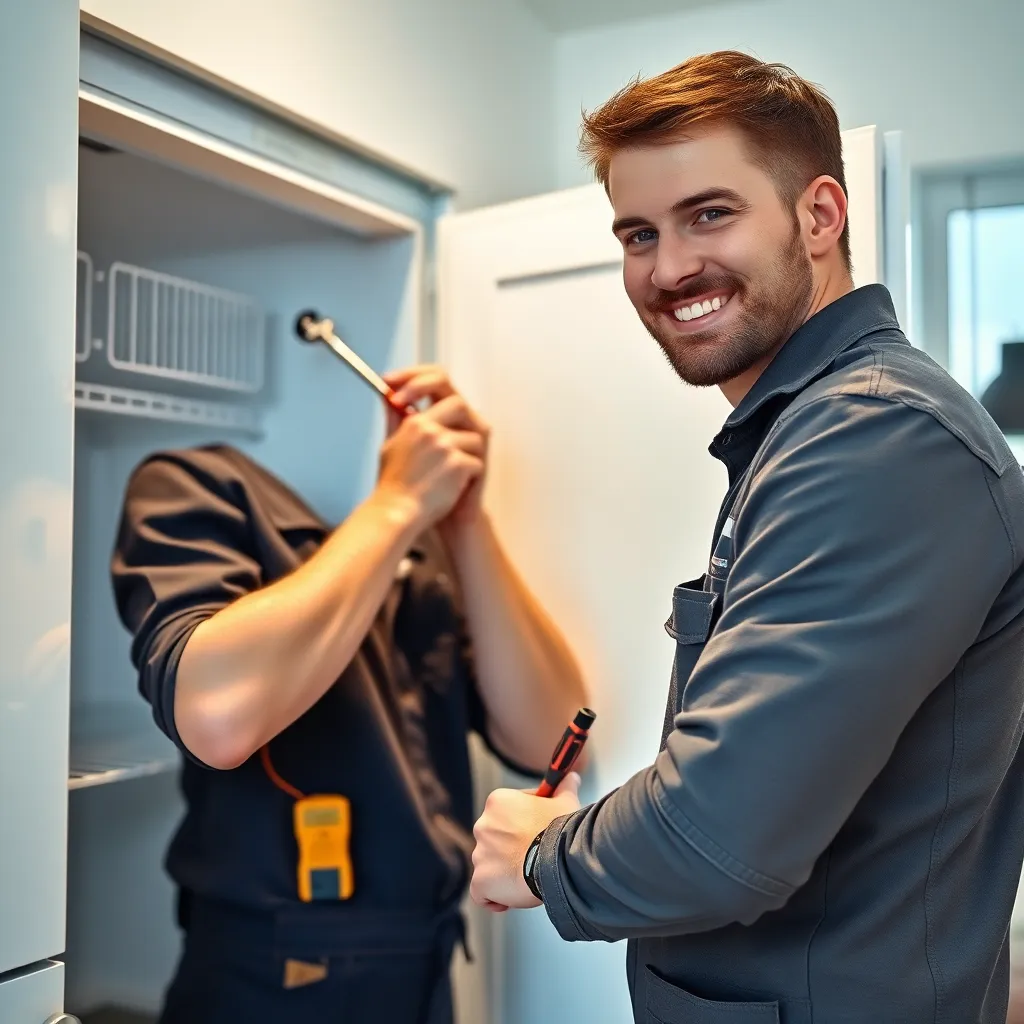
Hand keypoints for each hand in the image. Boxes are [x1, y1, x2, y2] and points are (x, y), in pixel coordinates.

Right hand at [383, 366, 489, 529]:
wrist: (396, 513)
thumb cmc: (392, 484)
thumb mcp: (390, 444)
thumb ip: (395, 418)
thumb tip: (390, 398)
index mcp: (414, 423)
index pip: (437, 391)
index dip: (445, 397)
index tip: (448, 409)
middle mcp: (430, 430)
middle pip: (460, 406)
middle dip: (464, 423)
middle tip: (460, 444)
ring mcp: (445, 446)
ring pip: (474, 440)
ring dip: (469, 457)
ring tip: (452, 476)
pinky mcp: (458, 465)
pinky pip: (476, 464)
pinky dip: (470, 479)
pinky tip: (455, 489)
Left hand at [470, 773, 581, 911]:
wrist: (558, 860)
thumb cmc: (560, 830)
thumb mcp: (566, 802)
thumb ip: (564, 788)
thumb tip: (571, 777)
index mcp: (498, 802)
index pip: (506, 812)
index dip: (523, 824)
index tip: (536, 833)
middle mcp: (483, 825)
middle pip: (495, 839)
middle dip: (511, 848)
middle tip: (534, 857)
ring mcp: (480, 854)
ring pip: (489, 865)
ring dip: (504, 871)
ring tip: (527, 877)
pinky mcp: (480, 881)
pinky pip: (481, 892)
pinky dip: (493, 896)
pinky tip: (509, 897)